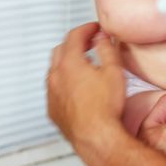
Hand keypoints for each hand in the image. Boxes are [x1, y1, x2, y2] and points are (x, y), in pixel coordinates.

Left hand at [46, 23, 127, 165]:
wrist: (96, 137)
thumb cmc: (105, 108)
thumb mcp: (113, 72)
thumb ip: (106, 49)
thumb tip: (101, 36)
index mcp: (69, 63)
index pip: (74, 36)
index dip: (86, 29)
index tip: (95, 28)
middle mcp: (55, 76)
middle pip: (60, 49)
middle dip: (74, 42)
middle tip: (89, 42)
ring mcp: (51, 94)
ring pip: (54, 70)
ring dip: (67, 62)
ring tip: (84, 65)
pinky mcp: (52, 109)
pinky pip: (53, 89)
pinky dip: (63, 81)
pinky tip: (76, 87)